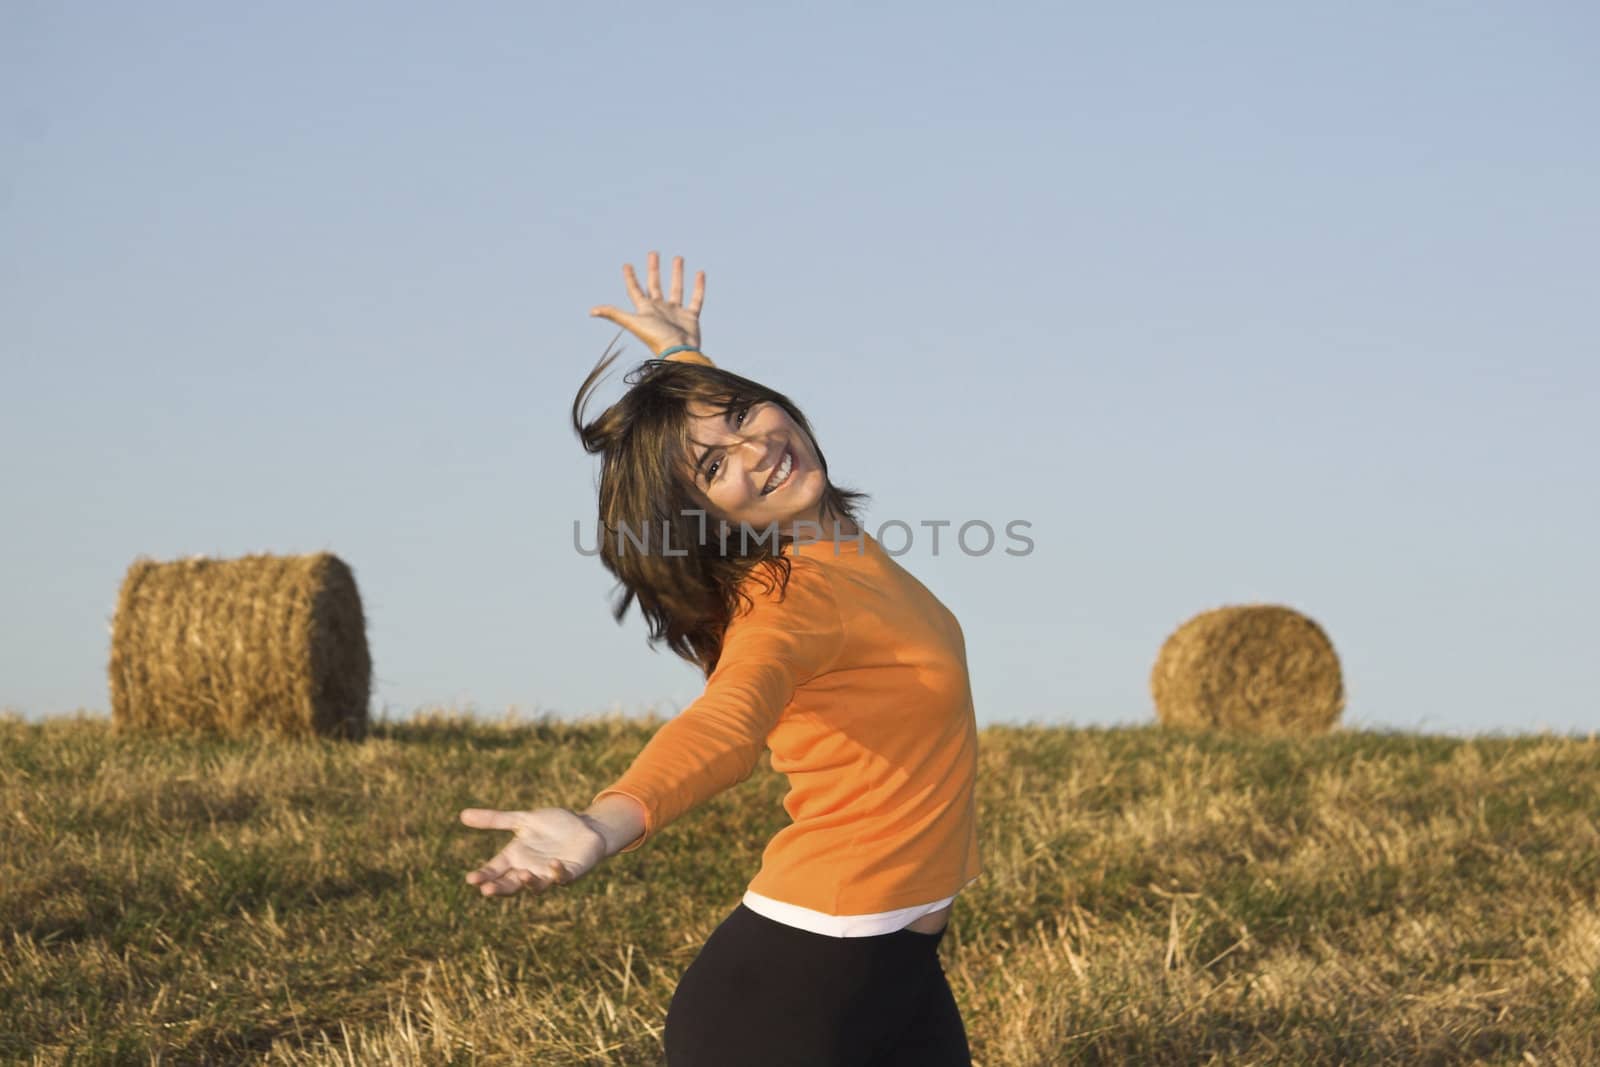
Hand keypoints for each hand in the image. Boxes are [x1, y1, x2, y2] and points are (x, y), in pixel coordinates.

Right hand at [459, 806, 607, 896]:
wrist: (584, 827)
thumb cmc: (553, 825)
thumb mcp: (522, 819)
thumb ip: (495, 819)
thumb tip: (462, 814)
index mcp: (516, 857)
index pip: (494, 870)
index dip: (483, 876)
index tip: (471, 879)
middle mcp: (529, 869)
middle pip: (510, 884)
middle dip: (499, 888)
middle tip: (487, 890)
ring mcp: (548, 874)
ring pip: (536, 886)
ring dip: (528, 883)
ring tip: (521, 876)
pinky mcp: (570, 872)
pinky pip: (562, 877)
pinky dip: (557, 873)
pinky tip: (553, 865)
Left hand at [589, 251, 705, 355]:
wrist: (679, 352)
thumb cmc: (655, 338)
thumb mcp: (633, 322)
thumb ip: (614, 314)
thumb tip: (591, 311)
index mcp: (645, 309)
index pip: (635, 290)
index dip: (630, 278)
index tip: (626, 265)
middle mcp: (659, 309)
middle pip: (655, 285)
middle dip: (653, 269)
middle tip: (653, 253)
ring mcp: (675, 313)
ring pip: (676, 289)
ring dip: (676, 273)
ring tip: (677, 258)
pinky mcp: (691, 317)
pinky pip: (696, 299)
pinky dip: (699, 287)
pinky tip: (700, 273)